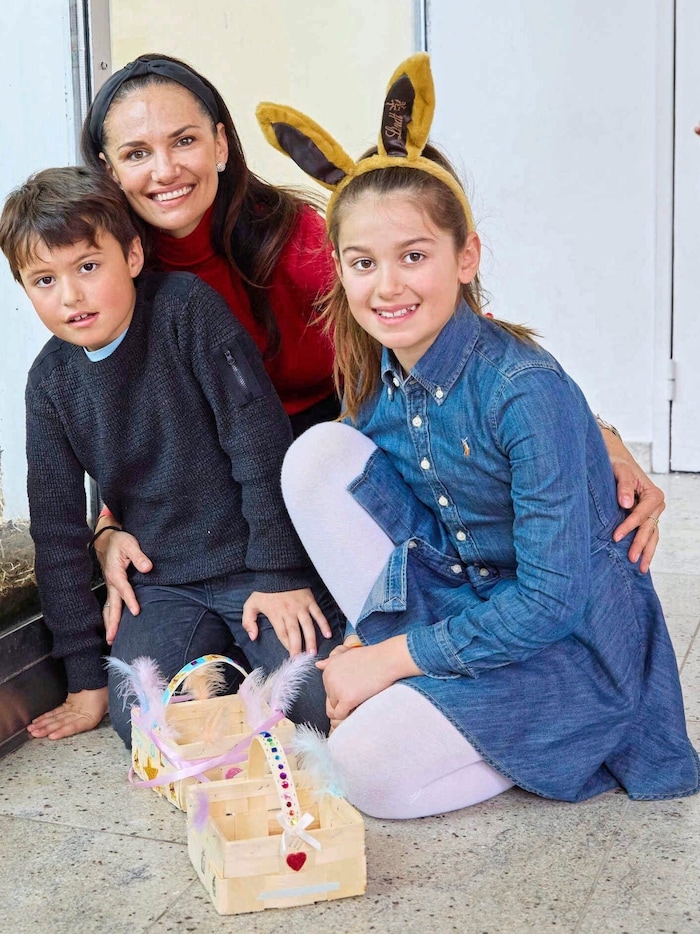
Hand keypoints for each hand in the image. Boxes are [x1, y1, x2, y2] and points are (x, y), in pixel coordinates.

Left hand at [27, 688, 107, 739]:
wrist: (105, 678)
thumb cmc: (108, 690)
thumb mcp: (108, 701)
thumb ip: (105, 708)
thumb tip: (109, 712)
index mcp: (91, 717)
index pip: (75, 727)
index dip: (63, 731)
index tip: (52, 735)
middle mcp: (81, 716)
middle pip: (62, 724)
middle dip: (47, 729)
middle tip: (35, 734)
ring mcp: (74, 711)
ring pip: (57, 719)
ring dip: (44, 725)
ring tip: (33, 730)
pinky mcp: (70, 705)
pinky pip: (56, 712)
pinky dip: (46, 716)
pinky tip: (38, 721)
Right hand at [94, 527, 152, 637]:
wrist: (106, 539)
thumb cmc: (119, 541)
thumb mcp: (130, 544)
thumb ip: (139, 556)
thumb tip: (147, 568)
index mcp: (115, 573)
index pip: (124, 589)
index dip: (130, 600)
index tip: (136, 612)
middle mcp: (110, 583)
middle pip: (111, 605)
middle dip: (112, 622)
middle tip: (112, 638)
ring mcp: (110, 586)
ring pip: (108, 608)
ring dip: (109, 623)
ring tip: (110, 639)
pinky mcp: (112, 587)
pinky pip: (109, 604)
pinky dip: (109, 616)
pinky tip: (112, 625)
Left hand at [242, 588, 331, 654]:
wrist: (278, 571)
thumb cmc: (264, 591)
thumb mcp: (250, 605)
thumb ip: (248, 621)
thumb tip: (253, 637)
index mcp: (276, 614)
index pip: (282, 634)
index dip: (287, 646)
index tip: (291, 658)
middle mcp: (289, 612)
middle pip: (295, 633)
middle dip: (298, 647)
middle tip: (302, 659)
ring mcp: (301, 607)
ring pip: (307, 625)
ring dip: (311, 639)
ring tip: (313, 651)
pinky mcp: (310, 601)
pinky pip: (318, 614)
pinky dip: (324, 624)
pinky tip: (328, 634)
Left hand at [316, 635, 420, 727]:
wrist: (386, 660)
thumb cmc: (371, 657)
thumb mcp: (347, 655)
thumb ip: (332, 661)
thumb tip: (317, 665)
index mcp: (327, 670)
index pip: (328, 690)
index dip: (342, 692)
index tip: (355, 687)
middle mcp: (328, 679)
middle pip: (331, 701)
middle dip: (343, 701)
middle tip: (360, 694)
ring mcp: (337, 689)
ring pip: (335, 710)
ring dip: (346, 709)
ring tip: (360, 701)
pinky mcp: (347, 699)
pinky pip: (341, 715)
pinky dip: (348, 715)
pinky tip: (359, 707)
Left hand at [603, 430, 664, 572]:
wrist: (617, 460)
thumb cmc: (617, 464)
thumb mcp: (620, 471)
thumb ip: (624, 486)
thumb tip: (626, 504)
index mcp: (653, 494)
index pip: (641, 515)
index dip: (628, 527)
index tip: (615, 537)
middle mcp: (656, 505)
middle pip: (649, 528)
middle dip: (640, 545)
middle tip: (631, 559)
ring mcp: (652, 513)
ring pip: (652, 535)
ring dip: (646, 551)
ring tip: (641, 568)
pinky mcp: (645, 517)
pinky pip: (647, 534)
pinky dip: (644, 546)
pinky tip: (639, 560)